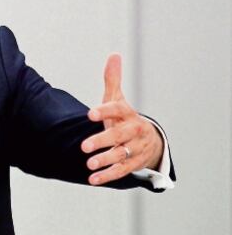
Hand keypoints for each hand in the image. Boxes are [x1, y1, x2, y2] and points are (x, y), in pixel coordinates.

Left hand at [81, 53, 163, 184]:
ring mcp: (135, 149)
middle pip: (119, 136)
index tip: (90, 113)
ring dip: (105, 160)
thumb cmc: (126, 118)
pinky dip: (107, 176)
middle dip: (102, 141)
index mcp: (128, 114)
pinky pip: (121, 171)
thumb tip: (114, 55)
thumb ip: (113, 80)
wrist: (151, 141)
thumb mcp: (119, 100)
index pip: (117, 110)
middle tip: (84, 146)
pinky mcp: (134, 164)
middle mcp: (133, 131)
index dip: (104, 111)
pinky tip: (92, 179)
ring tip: (89, 164)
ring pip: (121, 155)